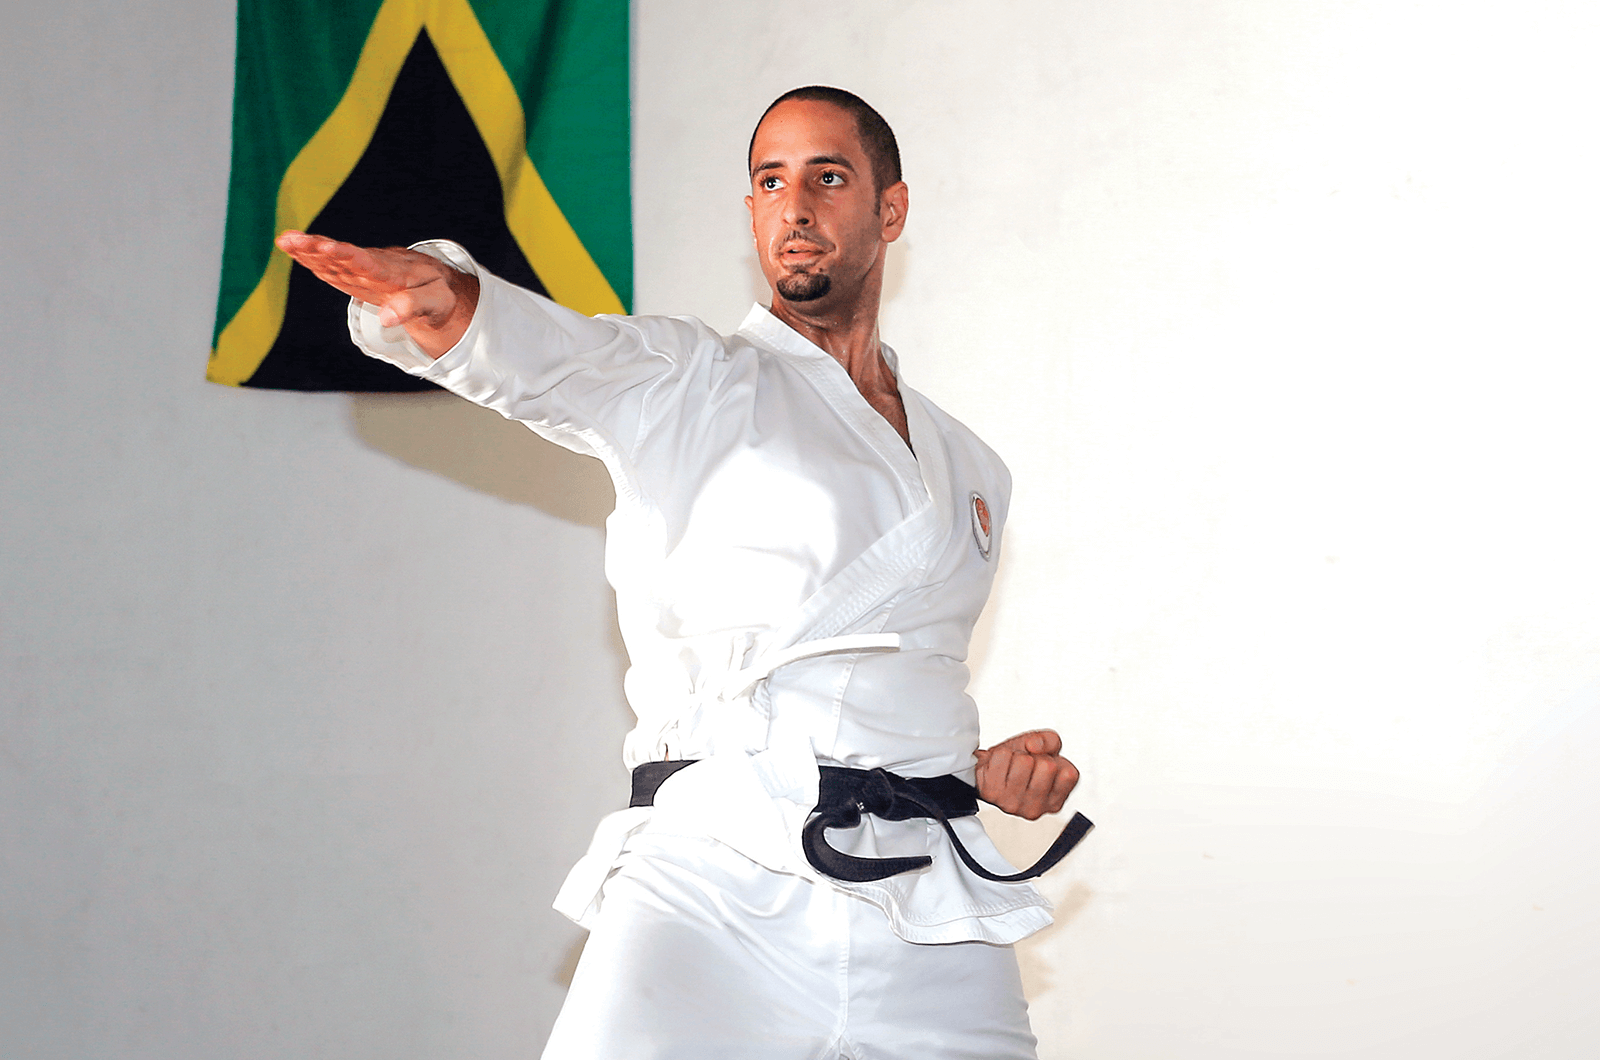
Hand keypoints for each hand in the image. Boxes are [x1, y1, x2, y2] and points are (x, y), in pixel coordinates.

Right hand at [275, 230, 478, 358]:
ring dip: (309, 250)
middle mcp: (376, 266)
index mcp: (396, 272)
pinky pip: (333, 266)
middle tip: (292, 239)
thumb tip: (387, 319)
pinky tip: (294, 250)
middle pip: (344, 257)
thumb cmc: (438, 293)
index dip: (349, 256)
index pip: (369, 263)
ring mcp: (364, 269)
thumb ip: (413, 306)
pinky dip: (314, 258)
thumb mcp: (437, 302)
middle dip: (318, 248)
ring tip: (285, 239)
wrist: (437, 284)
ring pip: (334, 259)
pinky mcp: (356, 275)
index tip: (328, 247)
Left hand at [974, 729, 1078, 819]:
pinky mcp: (991, 793)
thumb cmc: (1019, 761)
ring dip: (1016, 755)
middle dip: (1036, 757)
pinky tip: (999, 766)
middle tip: (1025, 765)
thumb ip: (1051, 740)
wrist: (988, 767)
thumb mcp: (1045, 748)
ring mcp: (1012, 804)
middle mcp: (1036, 808)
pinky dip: (1000, 753)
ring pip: (1024, 761)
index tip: (1043, 764)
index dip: (1055, 760)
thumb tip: (1034, 746)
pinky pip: (1002, 757)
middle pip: (1047, 766)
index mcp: (1054, 801)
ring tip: (1011, 766)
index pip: (1068, 774)